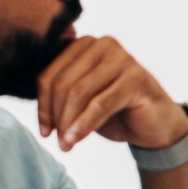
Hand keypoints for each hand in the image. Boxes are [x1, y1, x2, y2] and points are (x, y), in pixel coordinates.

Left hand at [37, 36, 187, 151]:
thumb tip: (32, 96)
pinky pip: (100, 104)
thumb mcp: (83, 99)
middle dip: (56, 116)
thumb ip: (62, 90)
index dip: (42, 106)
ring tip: (67, 144)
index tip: (44, 131)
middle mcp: (104, 44)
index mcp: (87, 44)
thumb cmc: (116, 110)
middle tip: (57, 140)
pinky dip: (84, 125)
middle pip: (63, 83)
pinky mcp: (136, 77)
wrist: (155, 125)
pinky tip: (75, 140)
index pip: (50, 74)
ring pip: (79, 92)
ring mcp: (123, 58)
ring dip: (68, 123)